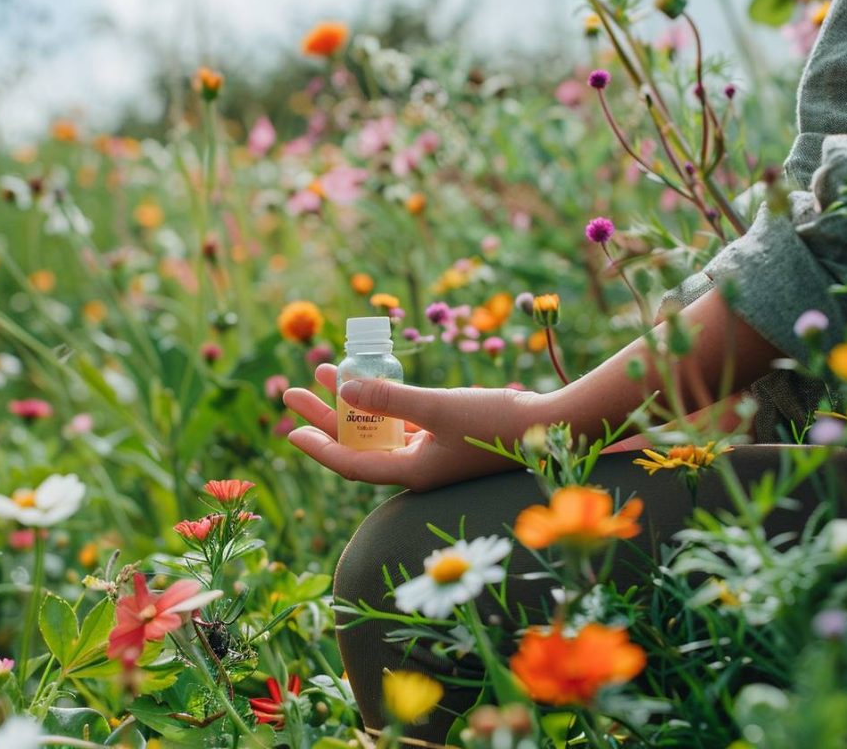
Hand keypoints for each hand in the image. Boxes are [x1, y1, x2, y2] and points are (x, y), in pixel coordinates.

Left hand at [282, 364, 545, 490]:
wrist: (555, 426)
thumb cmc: (497, 421)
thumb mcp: (439, 407)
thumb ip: (391, 398)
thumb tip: (345, 389)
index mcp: (413, 473)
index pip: (352, 465)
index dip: (319, 448)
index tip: (292, 430)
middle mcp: (418, 467)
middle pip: (358, 444)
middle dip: (325, 417)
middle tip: (292, 392)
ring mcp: (432, 453)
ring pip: (378, 429)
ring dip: (352, 403)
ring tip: (323, 374)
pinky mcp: (446, 436)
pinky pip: (402, 420)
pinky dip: (383, 401)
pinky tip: (367, 377)